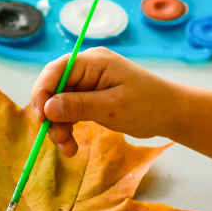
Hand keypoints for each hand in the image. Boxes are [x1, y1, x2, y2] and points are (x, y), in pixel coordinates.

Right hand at [30, 48, 181, 155]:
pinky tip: (71, 146)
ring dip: (58, 127)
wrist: (171, 114)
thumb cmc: (149, 105)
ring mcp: (87, 84)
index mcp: (93, 62)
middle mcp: (86, 69)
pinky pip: (68, 112)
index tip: (40, 118)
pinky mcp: (89, 99)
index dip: (42, 92)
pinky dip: (67, 129)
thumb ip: (79, 106)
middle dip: (50, 115)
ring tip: (68, 149)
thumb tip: (47, 108)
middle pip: (53, 89)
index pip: (56, 70)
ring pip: (58, 104)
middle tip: (57, 139)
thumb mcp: (113, 107)